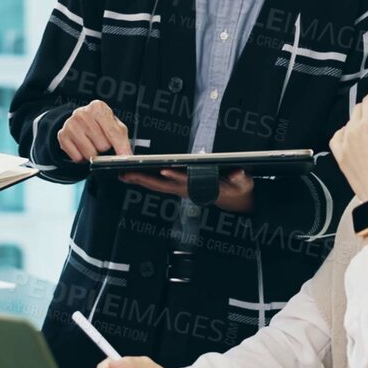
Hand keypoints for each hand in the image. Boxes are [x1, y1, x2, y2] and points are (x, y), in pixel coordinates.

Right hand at [57, 100, 131, 162]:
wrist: (80, 122)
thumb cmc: (101, 125)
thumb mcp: (115, 127)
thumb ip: (122, 141)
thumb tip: (126, 157)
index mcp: (98, 107)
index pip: (113, 132)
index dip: (120, 147)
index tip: (125, 158)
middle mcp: (82, 113)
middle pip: (102, 145)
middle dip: (104, 148)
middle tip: (102, 143)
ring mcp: (70, 124)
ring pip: (89, 153)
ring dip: (93, 154)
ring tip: (93, 145)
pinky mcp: (62, 135)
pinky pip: (77, 157)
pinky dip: (82, 158)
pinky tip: (83, 148)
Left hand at [117, 168, 253, 212]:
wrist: (233, 198)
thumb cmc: (236, 187)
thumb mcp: (243, 183)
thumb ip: (241, 179)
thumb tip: (238, 174)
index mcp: (201, 186)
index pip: (186, 180)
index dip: (175, 176)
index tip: (163, 170)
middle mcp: (187, 189)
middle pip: (163, 185)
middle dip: (145, 179)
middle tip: (128, 174)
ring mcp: (180, 190)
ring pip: (157, 186)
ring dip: (140, 181)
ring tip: (123, 174)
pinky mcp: (178, 187)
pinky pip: (158, 185)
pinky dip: (145, 181)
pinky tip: (134, 176)